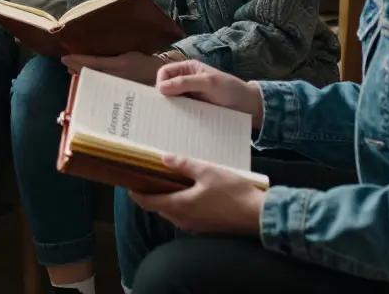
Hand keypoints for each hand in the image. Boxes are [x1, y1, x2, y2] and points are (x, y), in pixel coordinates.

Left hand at [61, 51, 163, 84]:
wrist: (161, 79)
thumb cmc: (145, 64)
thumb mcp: (128, 56)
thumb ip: (111, 59)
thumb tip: (94, 61)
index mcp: (119, 64)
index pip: (93, 62)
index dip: (78, 60)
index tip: (65, 58)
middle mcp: (116, 77)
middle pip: (90, 74)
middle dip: (76, 69)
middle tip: (66, 65)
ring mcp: (116, 87)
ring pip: (93, 83)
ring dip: (81, 77)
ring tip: (71, 72)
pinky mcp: (118, 95)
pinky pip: (100, 90)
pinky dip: (91, 86)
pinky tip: (85, 83)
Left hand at [128, 154, 265, 235]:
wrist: (258, 217)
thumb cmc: (233, 192)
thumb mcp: (208, 172)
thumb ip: (184, 165)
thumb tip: (163, 158)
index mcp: (179, 206)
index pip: (147, 203)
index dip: (136, 193)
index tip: (130, 183)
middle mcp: (183, 220)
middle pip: (159, 208)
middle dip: (151, 194)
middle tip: (150, 177)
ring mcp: (194, 227)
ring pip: (172, 213)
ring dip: (167, 200)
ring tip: (169, 182)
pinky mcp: (205, 230)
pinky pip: (186, 217)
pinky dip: (181, 206)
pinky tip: (189, 193)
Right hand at [156, 60, 264, 130]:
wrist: (248, 108)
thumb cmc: (230, 90)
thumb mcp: (209, 83)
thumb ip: (186, 83)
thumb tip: (160, 88)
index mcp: (187, 69)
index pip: (165, 72)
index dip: (161, 82)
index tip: (163, 96)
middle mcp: (185, 82)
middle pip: (165, 88)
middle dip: (163, 98)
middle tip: (162, 111)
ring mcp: (189, 97)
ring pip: (172, 101)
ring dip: (170, 109)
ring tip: (169, 119)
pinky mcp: (193, 111)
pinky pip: (180, 112)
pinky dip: (177, 117)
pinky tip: (178, 124)